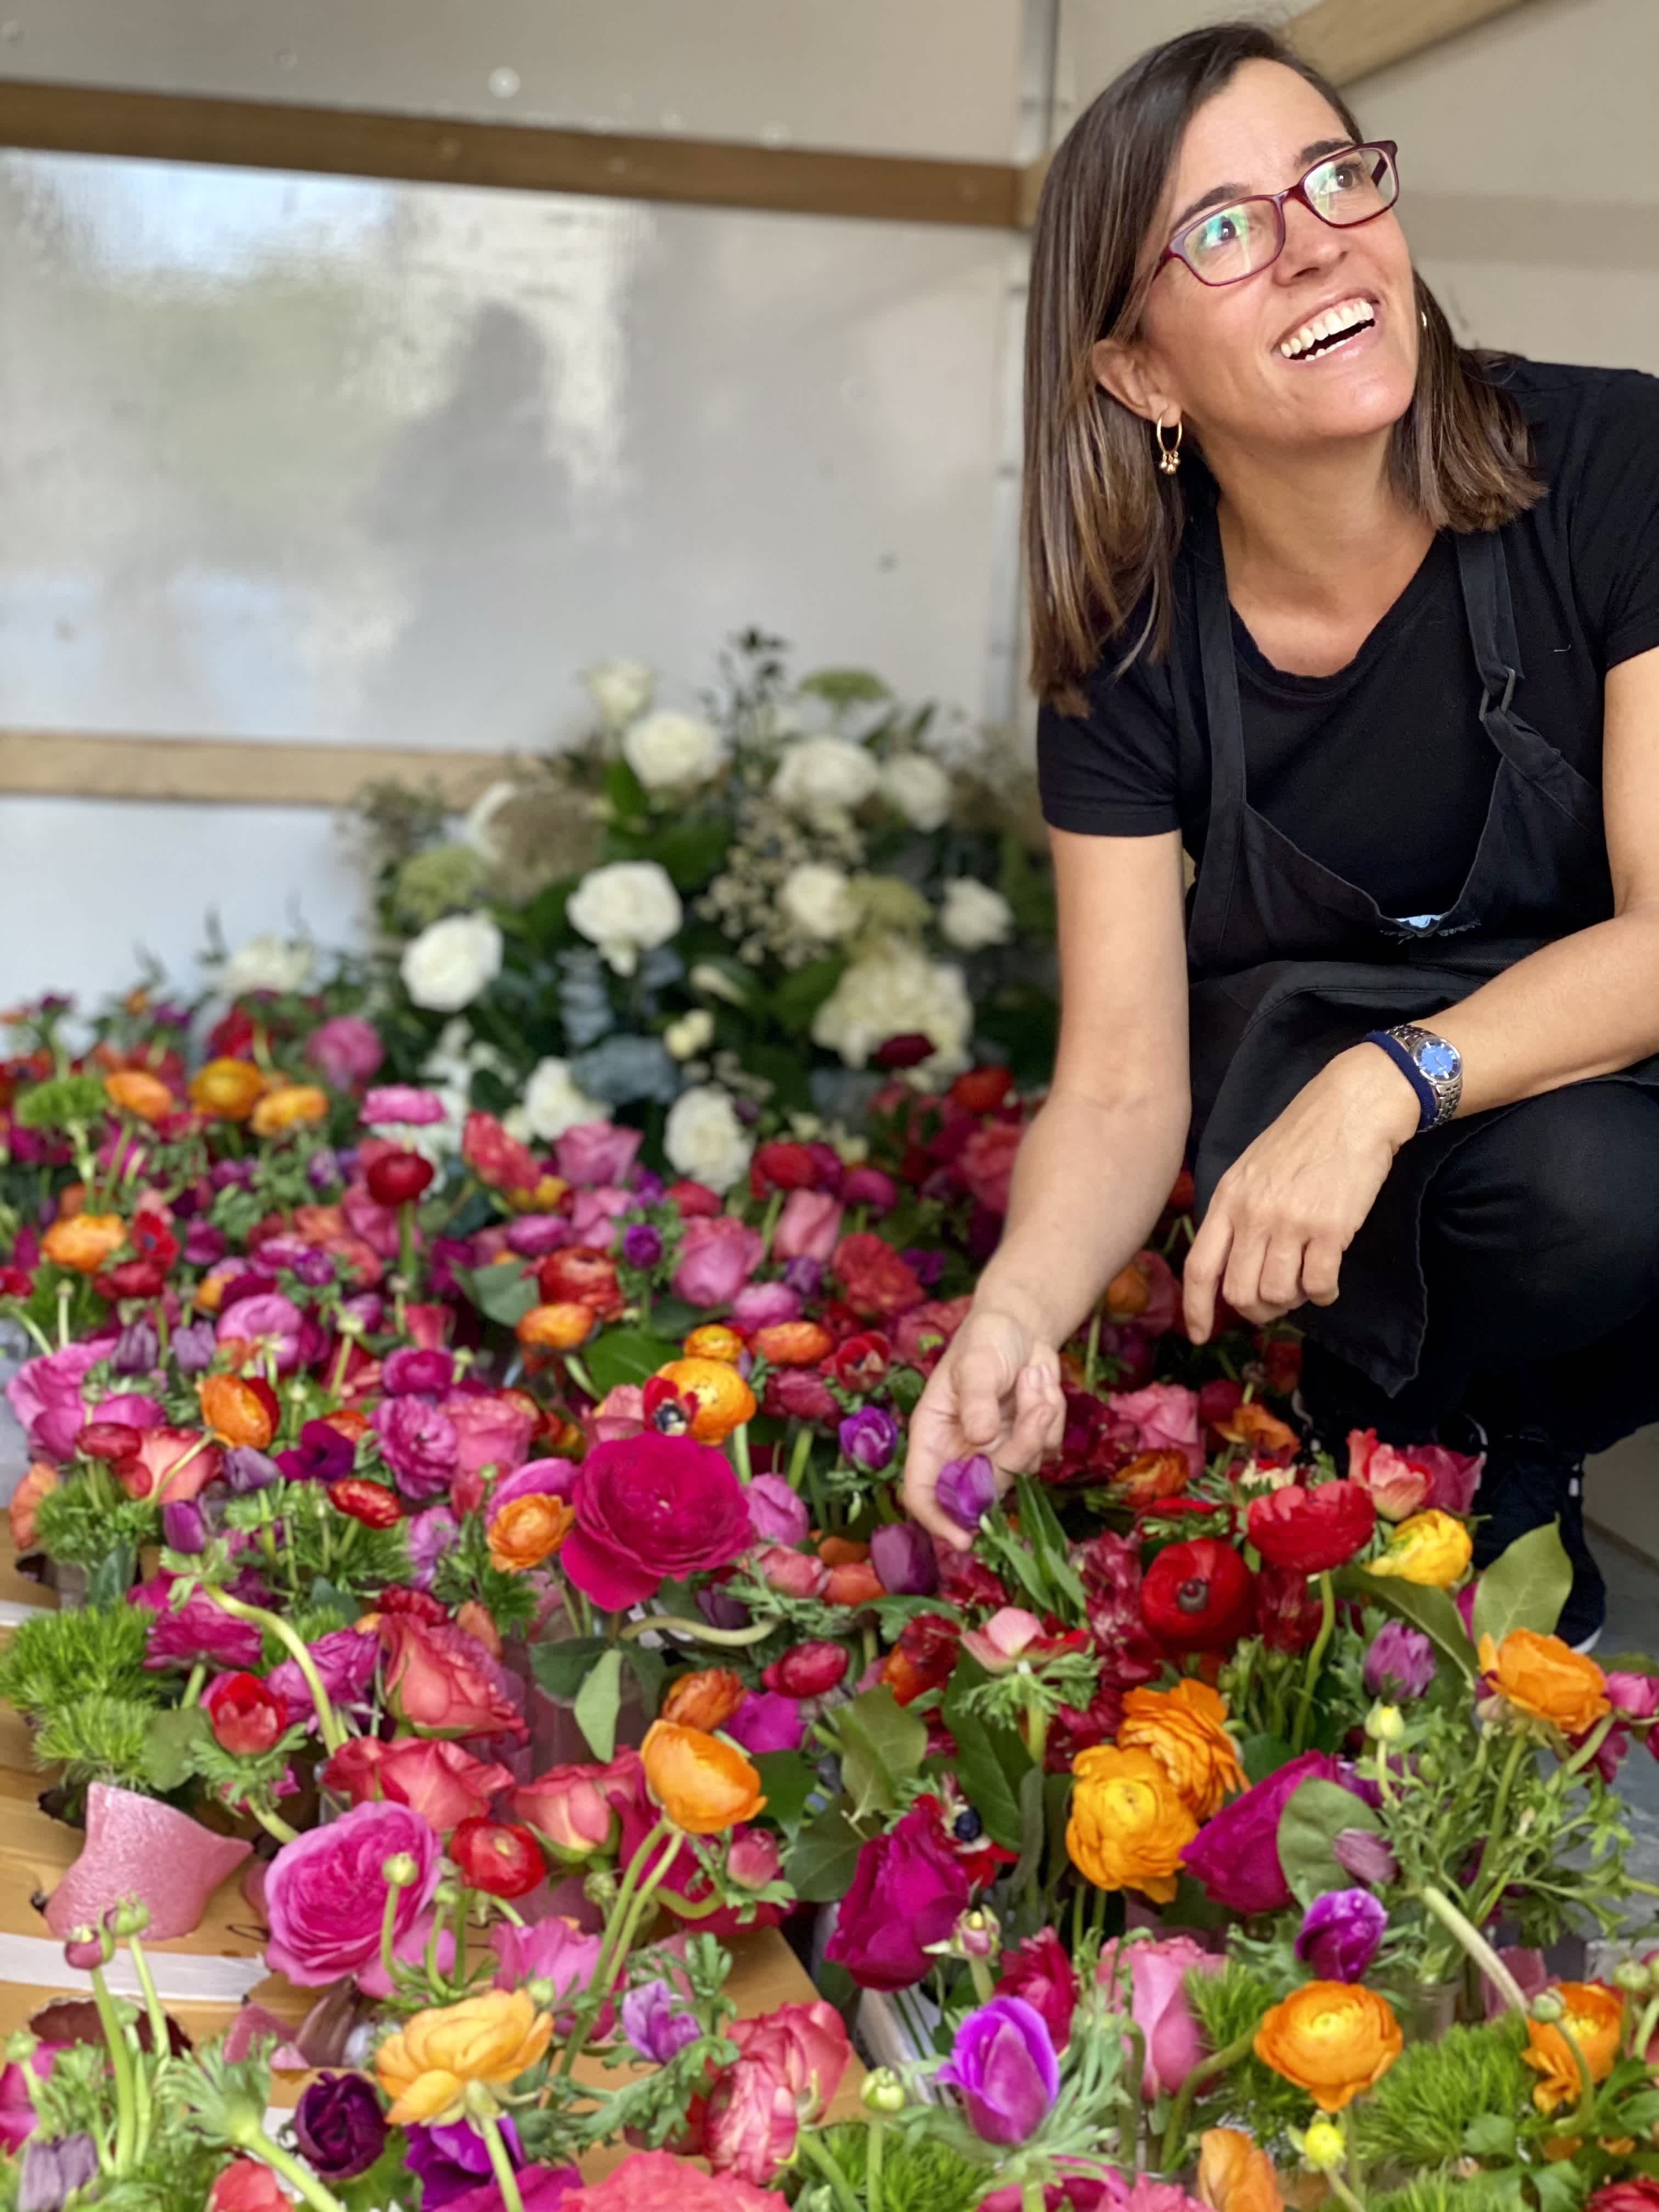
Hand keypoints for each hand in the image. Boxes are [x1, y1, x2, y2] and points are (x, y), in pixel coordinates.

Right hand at [900, 1306, 1065, 1549]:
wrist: (1020, 1325)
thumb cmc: (985, 1339)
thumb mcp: (976, 1362)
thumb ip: (977, 1400)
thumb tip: (982, 1438)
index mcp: (932, 1436)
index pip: (923, 1493)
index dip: (938, 1521)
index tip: (965, 1539)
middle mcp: (962, 1452)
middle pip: (986, 1485)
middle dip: (1018, 1448)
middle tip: (1036, 1404)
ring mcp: (997, 1451)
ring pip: (1024, 1468)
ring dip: (1038, 1421)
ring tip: (1033, 1376)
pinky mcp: (1028, 1444)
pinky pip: (1050, 1450)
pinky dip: (1053, 1417)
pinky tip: (1040, 1384)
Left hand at [1183, 1045, 1420, 1340]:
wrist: (1352, 1108)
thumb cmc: (1303, 1138)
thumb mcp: (1250, 1169)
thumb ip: (1237, 1213)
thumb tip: (1231, 1265)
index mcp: (1227, 1199)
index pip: (1199, 1267)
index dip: (1195, 1309)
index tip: (1199, 1335)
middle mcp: (1253, 1215)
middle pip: (1239, 1293)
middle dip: (1257, 1310)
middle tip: (1276, 1301)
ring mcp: (1290, 1223)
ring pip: (1277, 1294)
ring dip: (1292, 1300)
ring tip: (1305, 1281)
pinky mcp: (1330, 1229)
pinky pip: (1318, 1286)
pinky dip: (1323, 1293)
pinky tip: (1329, 1281)